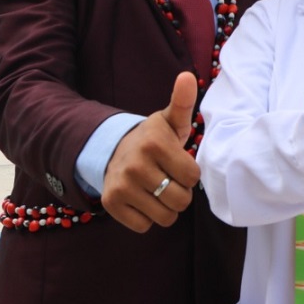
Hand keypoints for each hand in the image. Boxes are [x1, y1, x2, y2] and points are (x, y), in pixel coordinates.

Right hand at [101, 71, 200, 231]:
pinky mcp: (111, 204)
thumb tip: (187, 76)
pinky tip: (142, 200)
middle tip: (170, 181)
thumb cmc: (151, 138)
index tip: (179, 165)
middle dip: (180, 194)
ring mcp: (122, 186)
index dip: (190, 175)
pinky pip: (144, 226)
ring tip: (158, 191)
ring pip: (165, 217)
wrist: (111, 150)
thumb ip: (183, 102)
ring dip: (166, 209)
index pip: (192, 178)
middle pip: (180, 200)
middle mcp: (136, 165)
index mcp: (155, 143)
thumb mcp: (169, 120)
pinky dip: (147, 218)